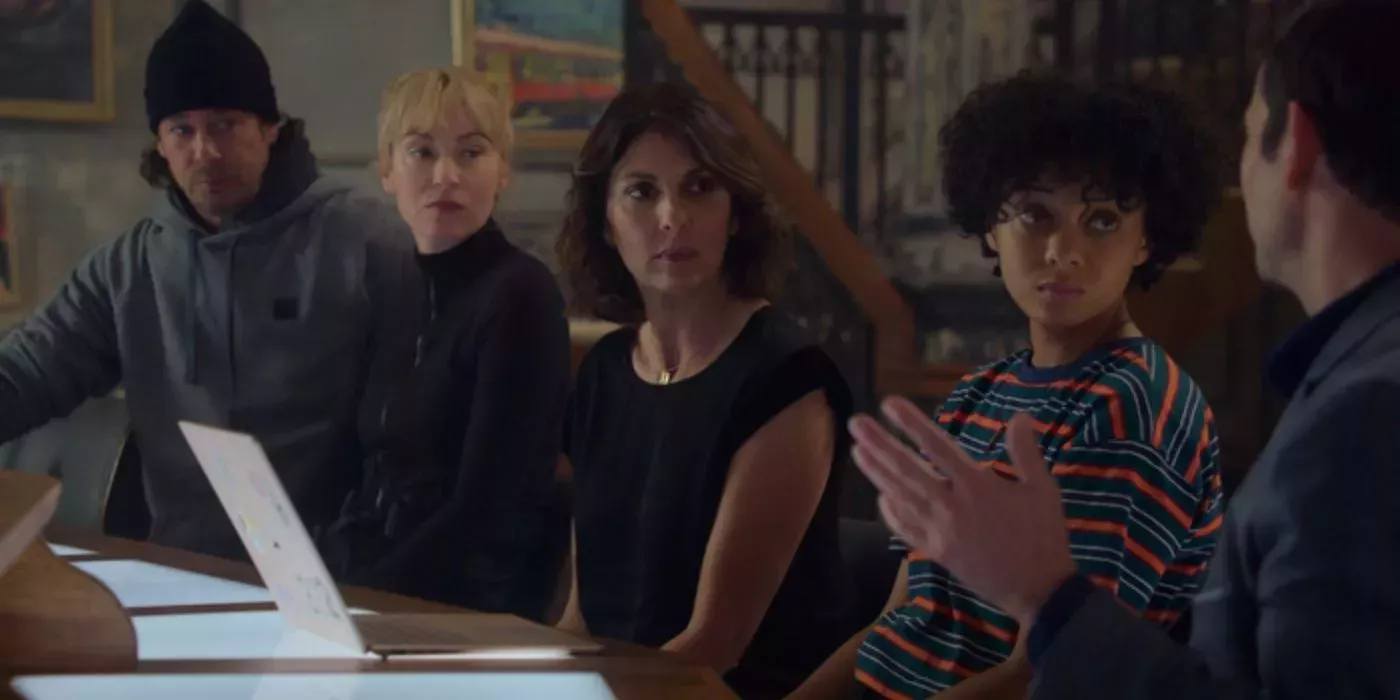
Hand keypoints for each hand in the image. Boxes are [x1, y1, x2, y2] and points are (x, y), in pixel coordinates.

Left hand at [849, 397, 1077, 625]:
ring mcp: (941, 531)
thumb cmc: (1042, 535)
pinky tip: (880, 495)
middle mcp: (952, 505)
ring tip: (857, 450)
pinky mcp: (936, 551)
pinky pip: (905, 528)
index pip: (937, 446)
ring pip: (900, 496)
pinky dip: (890, 511)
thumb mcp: (1043, 489)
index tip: (890, 403)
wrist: (1037, 590)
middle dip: (879, 444)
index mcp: (978, 486)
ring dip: (876, 472)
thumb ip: (1027, 451)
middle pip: (907, 469)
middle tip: (856, 423)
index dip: (912, 423)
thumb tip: (1021, 416)